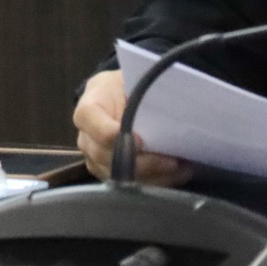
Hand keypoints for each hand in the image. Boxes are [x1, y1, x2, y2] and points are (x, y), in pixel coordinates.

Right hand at [74, 68, 189, 185]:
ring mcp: (94, 158)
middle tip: (172, 161)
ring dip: (153, 176)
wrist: (115, 99)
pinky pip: (129, 185)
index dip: (115, 135)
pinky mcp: (107, 172)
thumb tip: (169, 105)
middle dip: (143, 162)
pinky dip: (155, 182)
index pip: (93, 124)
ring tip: (181, 168)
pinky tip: (176, 173)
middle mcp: (85, 137)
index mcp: (88, 110)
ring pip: (119, 176)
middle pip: (106, 156)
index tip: (142, 140)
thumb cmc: (125, 88)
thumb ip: (141, 93)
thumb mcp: (130, 80)